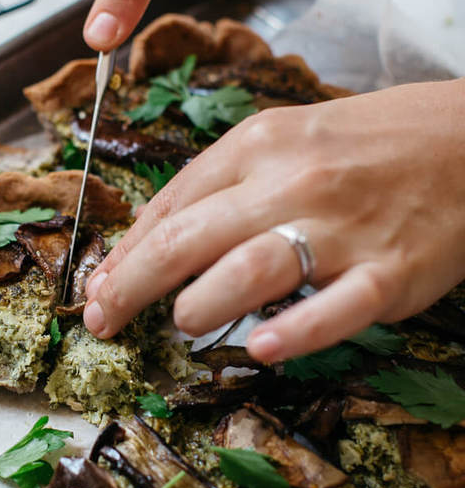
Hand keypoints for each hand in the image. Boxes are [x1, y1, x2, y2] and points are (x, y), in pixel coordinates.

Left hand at [82, 80, 464, 360]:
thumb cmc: (370, 144)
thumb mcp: (288, 138)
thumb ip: (222, 184)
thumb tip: (152, 239)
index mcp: (262, 143)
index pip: (174, 203)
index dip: (126, 254)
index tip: (97, 290)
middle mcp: (295, 182)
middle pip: (191, 239)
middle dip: (134, 287)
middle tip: (104, 321)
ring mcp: (344, 229)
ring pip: (249, 271)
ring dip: (200, 306)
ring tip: (185, 324)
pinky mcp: (390, 273)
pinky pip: (335, 310)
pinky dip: (293, 333)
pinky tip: (259, 348)